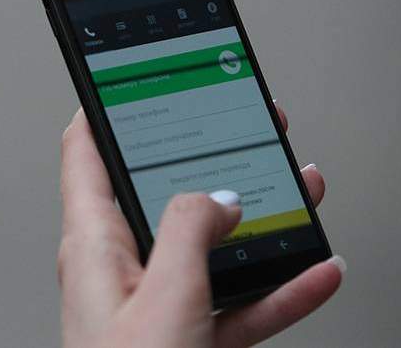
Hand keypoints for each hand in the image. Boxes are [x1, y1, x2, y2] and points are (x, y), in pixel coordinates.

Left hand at [58, 107, 342, 347]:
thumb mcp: (163, 295)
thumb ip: (190, 232)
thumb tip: (221, 199)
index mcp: (93, 244)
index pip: (86, 153)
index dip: (105, 109)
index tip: (134, 78)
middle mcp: (119, 267)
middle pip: (166, 194)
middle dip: (213, 161)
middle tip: (252, 130)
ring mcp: (154, 302)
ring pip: (211, 247)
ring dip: (260, 221)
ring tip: (301, 189)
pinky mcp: (185, 336)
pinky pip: (235, 301)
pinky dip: (276, 288)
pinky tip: (314, 273)